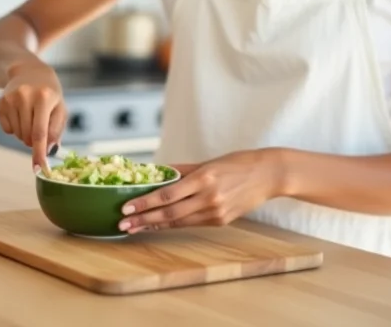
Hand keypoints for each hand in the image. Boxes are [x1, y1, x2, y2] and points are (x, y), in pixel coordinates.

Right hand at [0, 62, 66, 167]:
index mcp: (44, 97)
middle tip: (40, 128)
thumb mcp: (59, 107)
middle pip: (27, 136)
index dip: (39, 153)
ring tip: (30, 116)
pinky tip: (20, 113)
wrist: (29, 71)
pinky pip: (6, 130)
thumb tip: (50, 150)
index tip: (39, 168)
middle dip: (34, 140)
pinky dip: (14, 128)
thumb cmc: (49, 92)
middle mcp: (24, 96)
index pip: (40, 132)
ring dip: (24, 134)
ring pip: (17, 135)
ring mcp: (9, 99)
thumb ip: (56, 129)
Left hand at [118, 151, 277, 233]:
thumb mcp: (208, 162)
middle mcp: (209, 197)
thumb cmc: (237, 163)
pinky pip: (191, 223)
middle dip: (144, 220)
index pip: (167, 194)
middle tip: (123, 224)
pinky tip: (158, 225)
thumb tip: (158, 172)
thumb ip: (182, 170)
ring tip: (135, 227)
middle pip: (169, 213)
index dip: (145, 203)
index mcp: (204, 178)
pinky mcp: (221, 221)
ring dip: (154, 225)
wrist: (268, 175)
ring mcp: (216, 211)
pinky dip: (173, 224)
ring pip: (178, 222)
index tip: (127, 208)